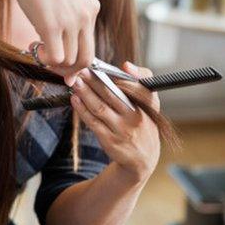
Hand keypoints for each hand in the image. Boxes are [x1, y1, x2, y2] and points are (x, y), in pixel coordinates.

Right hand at [5, 0, 98, 85]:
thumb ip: (68, 16)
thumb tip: (61, 42)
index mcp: (92, 8)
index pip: (91, 46)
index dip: (76, 61)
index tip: (61, 64)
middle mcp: (86, 16)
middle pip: (85, 59)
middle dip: (67, 69)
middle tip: (49, 63)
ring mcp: (71, 22)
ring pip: (69, 61)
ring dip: (51, 62)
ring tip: (36, 47)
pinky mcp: (52, 26)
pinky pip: (54, 57)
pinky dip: (43, 59)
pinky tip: (33, 46)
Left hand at [69, 62, 160, 183]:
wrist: (142, 159)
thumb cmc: (141, 123)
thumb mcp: (149, 104)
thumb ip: (140, 82)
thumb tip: (125, 65)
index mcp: (148, 106)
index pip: (137, 88)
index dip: (120, 77)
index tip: (102, 68)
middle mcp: (136, 118)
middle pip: (112, 95)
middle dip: (95, 82)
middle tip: (81, 71)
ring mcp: (122, 131)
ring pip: (100, 108)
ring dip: (85, 94)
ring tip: (75, 83)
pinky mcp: (110, 141)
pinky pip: (93, 122)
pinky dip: (82, 110)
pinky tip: (74, 99)